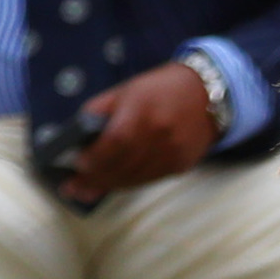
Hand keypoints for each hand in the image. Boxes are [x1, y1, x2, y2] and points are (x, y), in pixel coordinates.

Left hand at [62, 62, 222, 202]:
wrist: (206, 96)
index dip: (95, 157)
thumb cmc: (159, 89)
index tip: (76, 164)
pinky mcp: (180, 165)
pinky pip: (149, 180)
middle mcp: (160, 134)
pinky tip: (113, 183)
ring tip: (87, 190)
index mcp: (143, 109)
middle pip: (123, 164)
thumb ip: (100, 110)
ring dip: (109, 185)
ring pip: (135, 178)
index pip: (116, 141)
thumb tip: (74, 137)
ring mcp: (173, 153)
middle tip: (73, 188)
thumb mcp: (126, 90)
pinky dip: (128, 183)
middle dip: (95, 178)